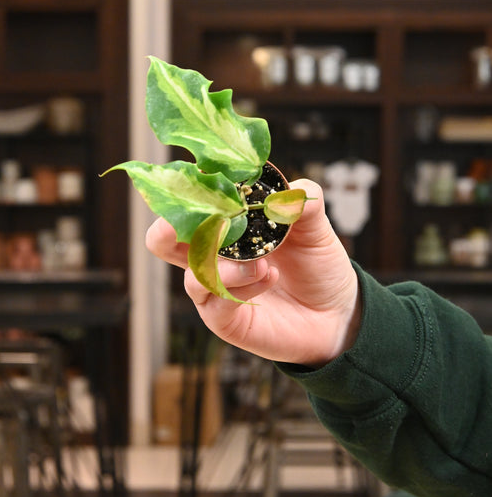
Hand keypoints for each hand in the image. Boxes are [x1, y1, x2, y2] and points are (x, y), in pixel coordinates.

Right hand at [146, 179, 360, 367]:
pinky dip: (242, 286)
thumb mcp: (316, 228)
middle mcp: (210, 254)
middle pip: (161, 238)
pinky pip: (215, 302)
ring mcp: (214, 288)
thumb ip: (305, 204)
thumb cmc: (316, 265)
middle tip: (208, 220)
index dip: (190, 187)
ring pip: (191, 273)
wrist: (335, 312)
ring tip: (262, 264)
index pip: (190, 201)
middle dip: (170, 225)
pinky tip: (269, 277)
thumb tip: (291, 192)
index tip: (209, 177)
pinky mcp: (224, 319)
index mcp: (224, 223)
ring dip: (224, 265)